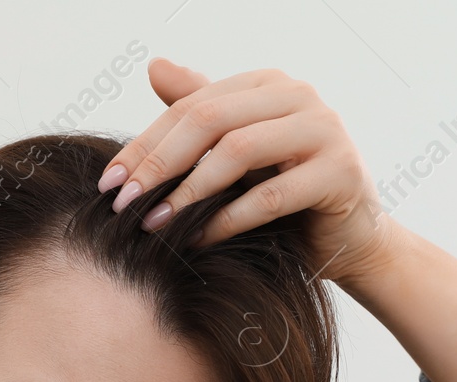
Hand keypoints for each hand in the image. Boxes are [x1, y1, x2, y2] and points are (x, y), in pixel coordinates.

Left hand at [97, 58, 403, 286]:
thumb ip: (200, 113)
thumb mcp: (238, 154)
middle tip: (122, 202)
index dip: (144, 144)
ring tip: (154, 223)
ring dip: (188, 192)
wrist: (348, 240)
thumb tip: (153, 65)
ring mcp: (324, 130)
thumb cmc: (286, 198)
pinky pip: (270, 196)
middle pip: (210, 120)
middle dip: (158, 164)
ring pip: (238, 151)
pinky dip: (227, 220)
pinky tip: (199, 240)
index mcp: (267, 84)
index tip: (107, 182)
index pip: (190, 106)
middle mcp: (298, 96)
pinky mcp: (340, 173)